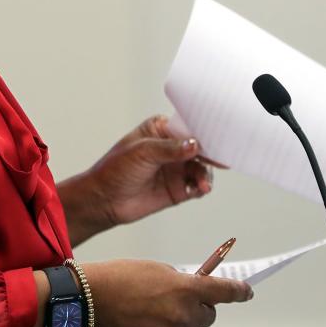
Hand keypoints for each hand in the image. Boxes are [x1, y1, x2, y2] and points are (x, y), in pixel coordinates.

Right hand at [84, 259, 252, 326]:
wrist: (93, 297)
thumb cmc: (121, 277)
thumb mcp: (158, 269)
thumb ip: (181, 280)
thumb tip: (192, 290)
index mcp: (186, 289)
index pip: (223, 292)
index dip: (238, 292)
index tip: (246, 292)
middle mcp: (183, 314)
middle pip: (209, 315)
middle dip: (201, 306)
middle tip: (185, 295)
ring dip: (186, 320)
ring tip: (162, 307)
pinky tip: (153, 319)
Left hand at [86, 116, 224, 230]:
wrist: (104, 201)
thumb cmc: (115, 169)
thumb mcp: (142, 152)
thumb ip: (169, 149)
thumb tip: (194, 144)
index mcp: (160, 130)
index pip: (187, 125)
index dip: (202, 129)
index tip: (217, 134)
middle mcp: (171, 147)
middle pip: (199, 147)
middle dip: (211, 152)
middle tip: (221, 158)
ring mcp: (176, 168)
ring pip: (202, 167)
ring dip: (206, 174)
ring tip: (202, 183)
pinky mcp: (178, 189)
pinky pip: (198, 185)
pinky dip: (202, 186)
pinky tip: (199, 189)